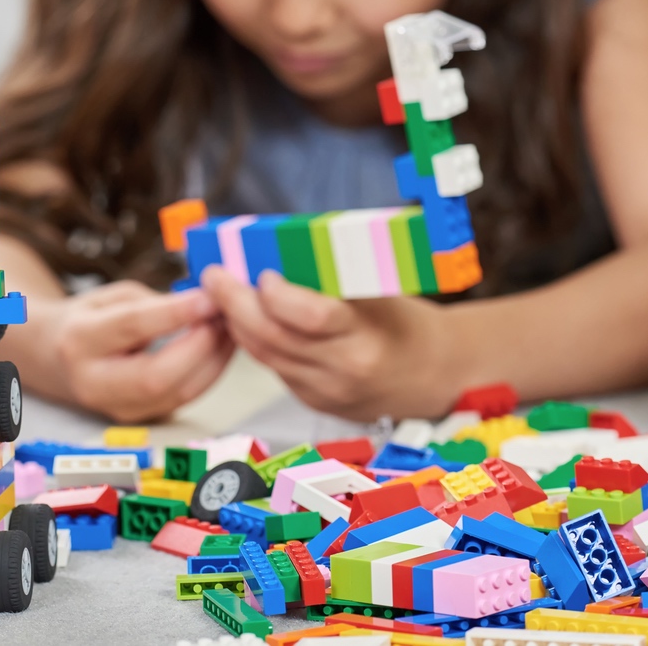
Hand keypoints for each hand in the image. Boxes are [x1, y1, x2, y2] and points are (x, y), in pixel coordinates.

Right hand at [43, 281, 236, 422]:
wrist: (56, 360)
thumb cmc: (90, 320)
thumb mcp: (112, 297)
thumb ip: (153, 303)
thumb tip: (204, 306)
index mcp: (80, 340)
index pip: (132, 327)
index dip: (175, 313)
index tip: (209, 297)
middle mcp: (94, 383)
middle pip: (155, 377)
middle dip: (199, 346)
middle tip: (223, 316)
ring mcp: (116, 409)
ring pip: (176, 394)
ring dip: (213, 361)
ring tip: (230, 329)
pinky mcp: (139, 420)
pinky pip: (182, 399)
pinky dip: (208, 373)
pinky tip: (220, 349)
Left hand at [201, 266, 452, 421]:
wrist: (433, 378)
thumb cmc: (407, 325)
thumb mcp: (382, 292)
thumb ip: (335, 276)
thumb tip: (283, 245)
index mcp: (366, 340)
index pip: (311, 318)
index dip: (278, 295)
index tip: (262, 273)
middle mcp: (342, 371)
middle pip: (274, 338)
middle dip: (235, 304)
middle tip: (214, 276)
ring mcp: (324, 392)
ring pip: (264, 355)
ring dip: (236, 322)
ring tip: (219, 292)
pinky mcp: (312, 401)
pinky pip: (272, 367)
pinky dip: (254, 340)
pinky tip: (243, 318)